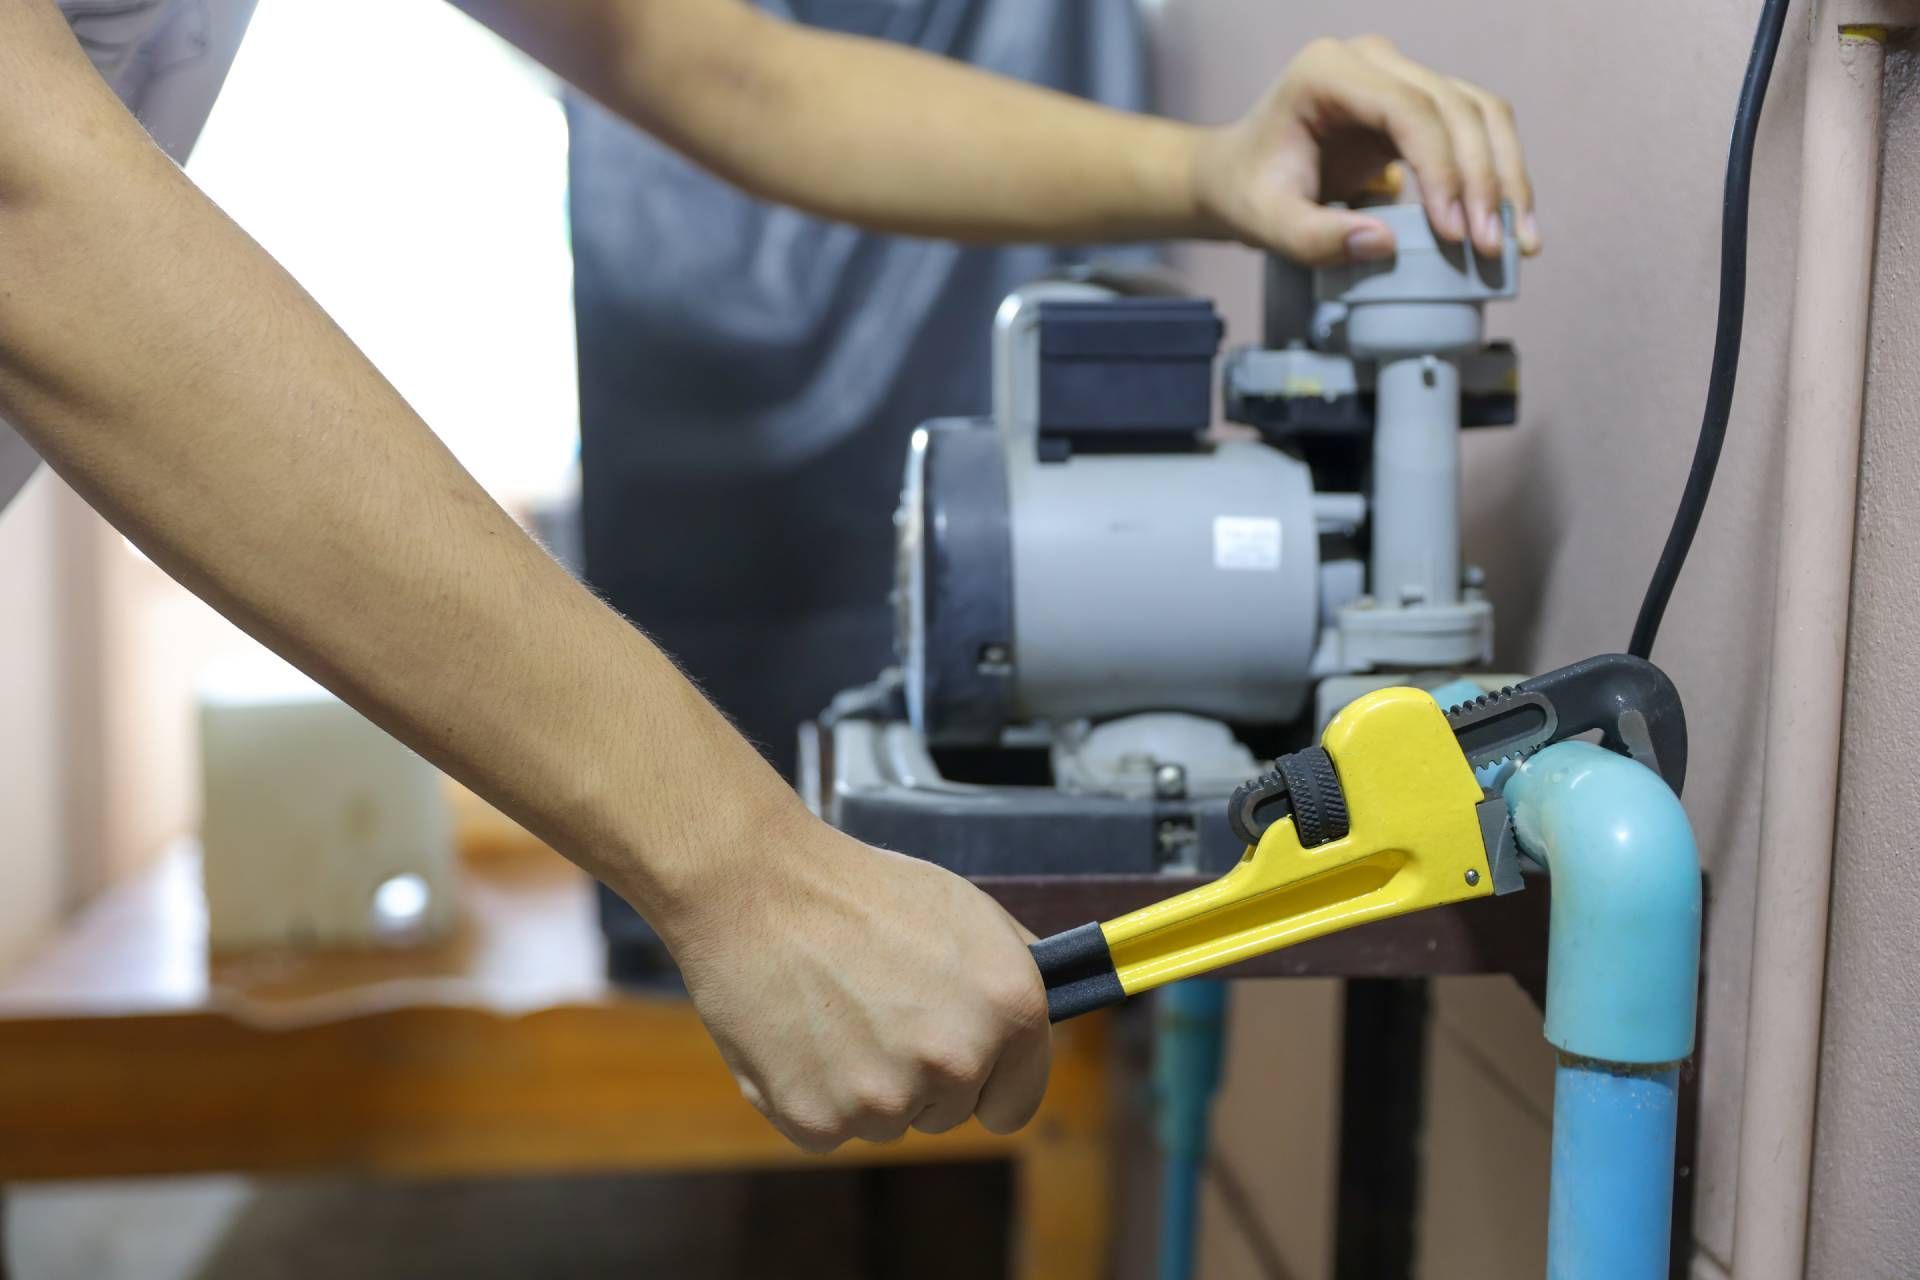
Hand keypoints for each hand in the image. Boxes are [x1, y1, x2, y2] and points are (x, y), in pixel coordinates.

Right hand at [660, 811, 1050, 1152]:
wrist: (757, 889)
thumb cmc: (861, 893)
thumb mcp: (966, 911)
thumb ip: (1014, 968)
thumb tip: (1050, 1000)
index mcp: (1011, 1009)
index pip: (1019, 1101)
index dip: (990, 1082)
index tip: (966, 1068)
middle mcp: (958, 1062)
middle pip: (948, 1114)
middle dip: (920, 1075)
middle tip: (877, 1009)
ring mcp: (887, 1100)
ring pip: (886, 1121)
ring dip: (865, 1084)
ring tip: (833, 1010)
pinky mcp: (820, 1121)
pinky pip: (828, 1128)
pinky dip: (812, 1093)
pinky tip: (799, 1033)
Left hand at [1193, 36, 1538, 266]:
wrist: (1240, 174)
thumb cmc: (1248, 192)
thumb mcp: (1265, 223)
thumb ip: (1314, 238)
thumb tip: (1386, 244)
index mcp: (1327, 72)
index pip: (1407, 109)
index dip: (1441, 169)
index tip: (1454, 231)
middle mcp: (1372, 61)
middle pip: (1454, 107)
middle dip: (1481, 180)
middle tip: (1491, 247)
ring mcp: (1401, 76)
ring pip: (1480, 112)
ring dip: (1506, 176)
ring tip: (1519, 241)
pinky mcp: (1421, 102)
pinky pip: (1476, 128)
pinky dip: (1500, 172)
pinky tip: (1512, 222)